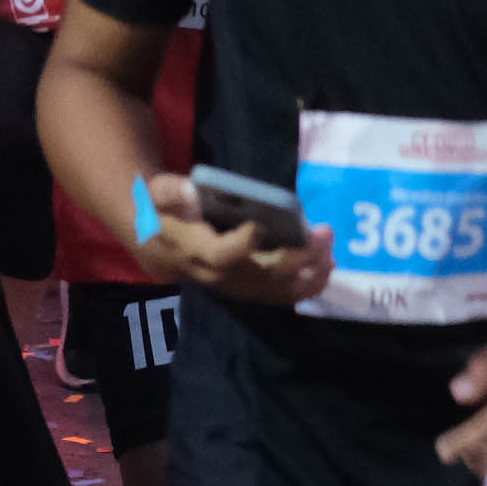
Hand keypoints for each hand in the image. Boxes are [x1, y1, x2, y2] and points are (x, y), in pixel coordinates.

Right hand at [134, 175, 334, 305]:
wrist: (161, 247)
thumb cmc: (163, 214)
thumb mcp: (156, 195)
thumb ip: (171, 192)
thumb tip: (192, 191)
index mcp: (197, 252)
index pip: (223, 255)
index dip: (244, 244)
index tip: (262, 223)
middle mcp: (222, 276)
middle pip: (263, 275)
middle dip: (297, 257)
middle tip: (322, 232)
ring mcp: (238, 286)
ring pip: (278, 290)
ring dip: (310, 274)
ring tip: (330, 250)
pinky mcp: (250, 289)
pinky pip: (282, 295)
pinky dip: (308, 284)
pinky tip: (327, 265)